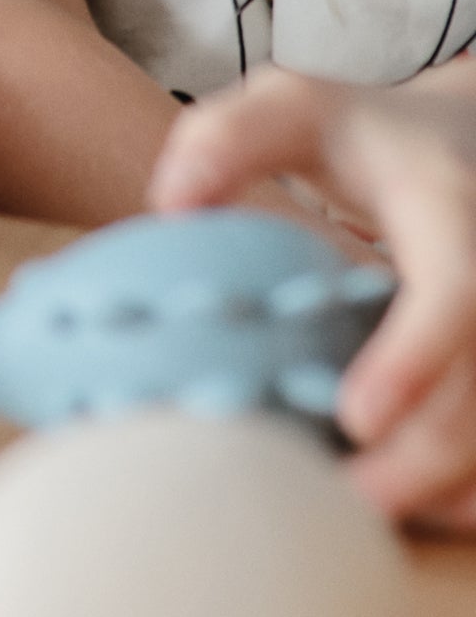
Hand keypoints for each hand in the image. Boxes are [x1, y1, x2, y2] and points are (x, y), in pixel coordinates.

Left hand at [152, 63, 475, 531]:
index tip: (354, 419)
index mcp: (453, 211)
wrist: (464, 142)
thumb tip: (169, 206)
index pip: (456, 295)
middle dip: (425, 456)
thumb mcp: (294, 105)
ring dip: (447, 481)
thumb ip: (227, 141)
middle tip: (343, 502)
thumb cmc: (360, 133)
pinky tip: (407, 497)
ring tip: (362, 511)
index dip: (413, 361)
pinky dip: (465, 480)